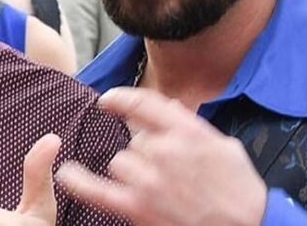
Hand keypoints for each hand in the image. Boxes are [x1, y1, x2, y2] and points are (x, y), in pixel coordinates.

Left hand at [56, 87, 266, 225]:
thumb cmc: (239, 190)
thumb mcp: (223, 146)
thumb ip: (190, 126)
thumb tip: (166, 109)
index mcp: (188, 131)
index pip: (144, 104)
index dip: (121, 99)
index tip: (108, 100)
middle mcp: (166, 150)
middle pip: (135, 141)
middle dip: (147, 154)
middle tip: (170, 174)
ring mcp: (150, 180)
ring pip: (121, 163)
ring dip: (134, 173)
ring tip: (160, 190)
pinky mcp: (139, 208)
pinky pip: (99, 191)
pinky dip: (80, 182)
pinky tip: (66, 174)